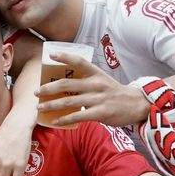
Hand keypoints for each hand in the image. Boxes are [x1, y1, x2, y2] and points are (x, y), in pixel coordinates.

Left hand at [35, 54, 149, 126]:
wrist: (137, 105)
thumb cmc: (115, 92)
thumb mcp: (103, 80)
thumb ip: (86, 80)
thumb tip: (64, 84)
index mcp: (96, 73)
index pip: (79, 61)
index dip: (64, 56)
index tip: (51, 55)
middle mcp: (96, 84)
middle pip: (66, 84)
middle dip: (48, 88)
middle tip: (37, 92)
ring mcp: (98, 99)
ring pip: (68, 101)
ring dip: (51, 105)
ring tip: (40, 107)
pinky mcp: (100, 113)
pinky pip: (77, 116)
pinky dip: (64, 119)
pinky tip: (55, 121)